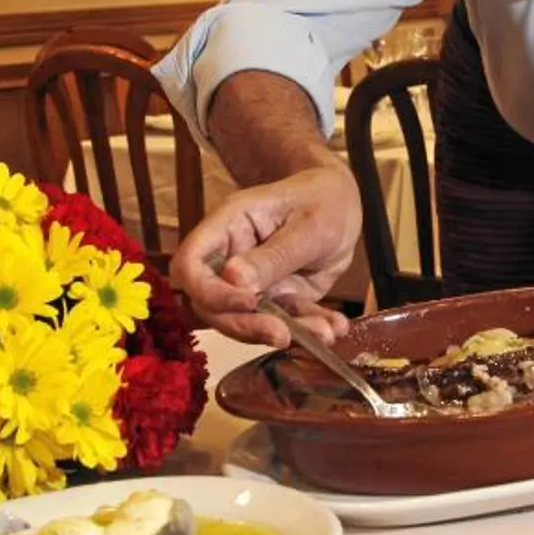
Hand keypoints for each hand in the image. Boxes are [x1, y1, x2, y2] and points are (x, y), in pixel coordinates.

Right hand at [170, 164, 362, 347]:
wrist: (343, 205)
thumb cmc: (323, 199)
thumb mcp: (309, 224)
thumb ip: (274, 254)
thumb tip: (234, 279)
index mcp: (228, 226)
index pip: (190, 264)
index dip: (209, 291)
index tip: (248, 301)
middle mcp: (231, 258)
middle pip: (212, 305)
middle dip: (246, 326)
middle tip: (283, 335)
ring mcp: (252, 283)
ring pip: (247, 322)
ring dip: (283, 333)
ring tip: (325, 332)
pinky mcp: (276, 298)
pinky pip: (284, 322)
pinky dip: (309, 330)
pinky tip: (335, 326)